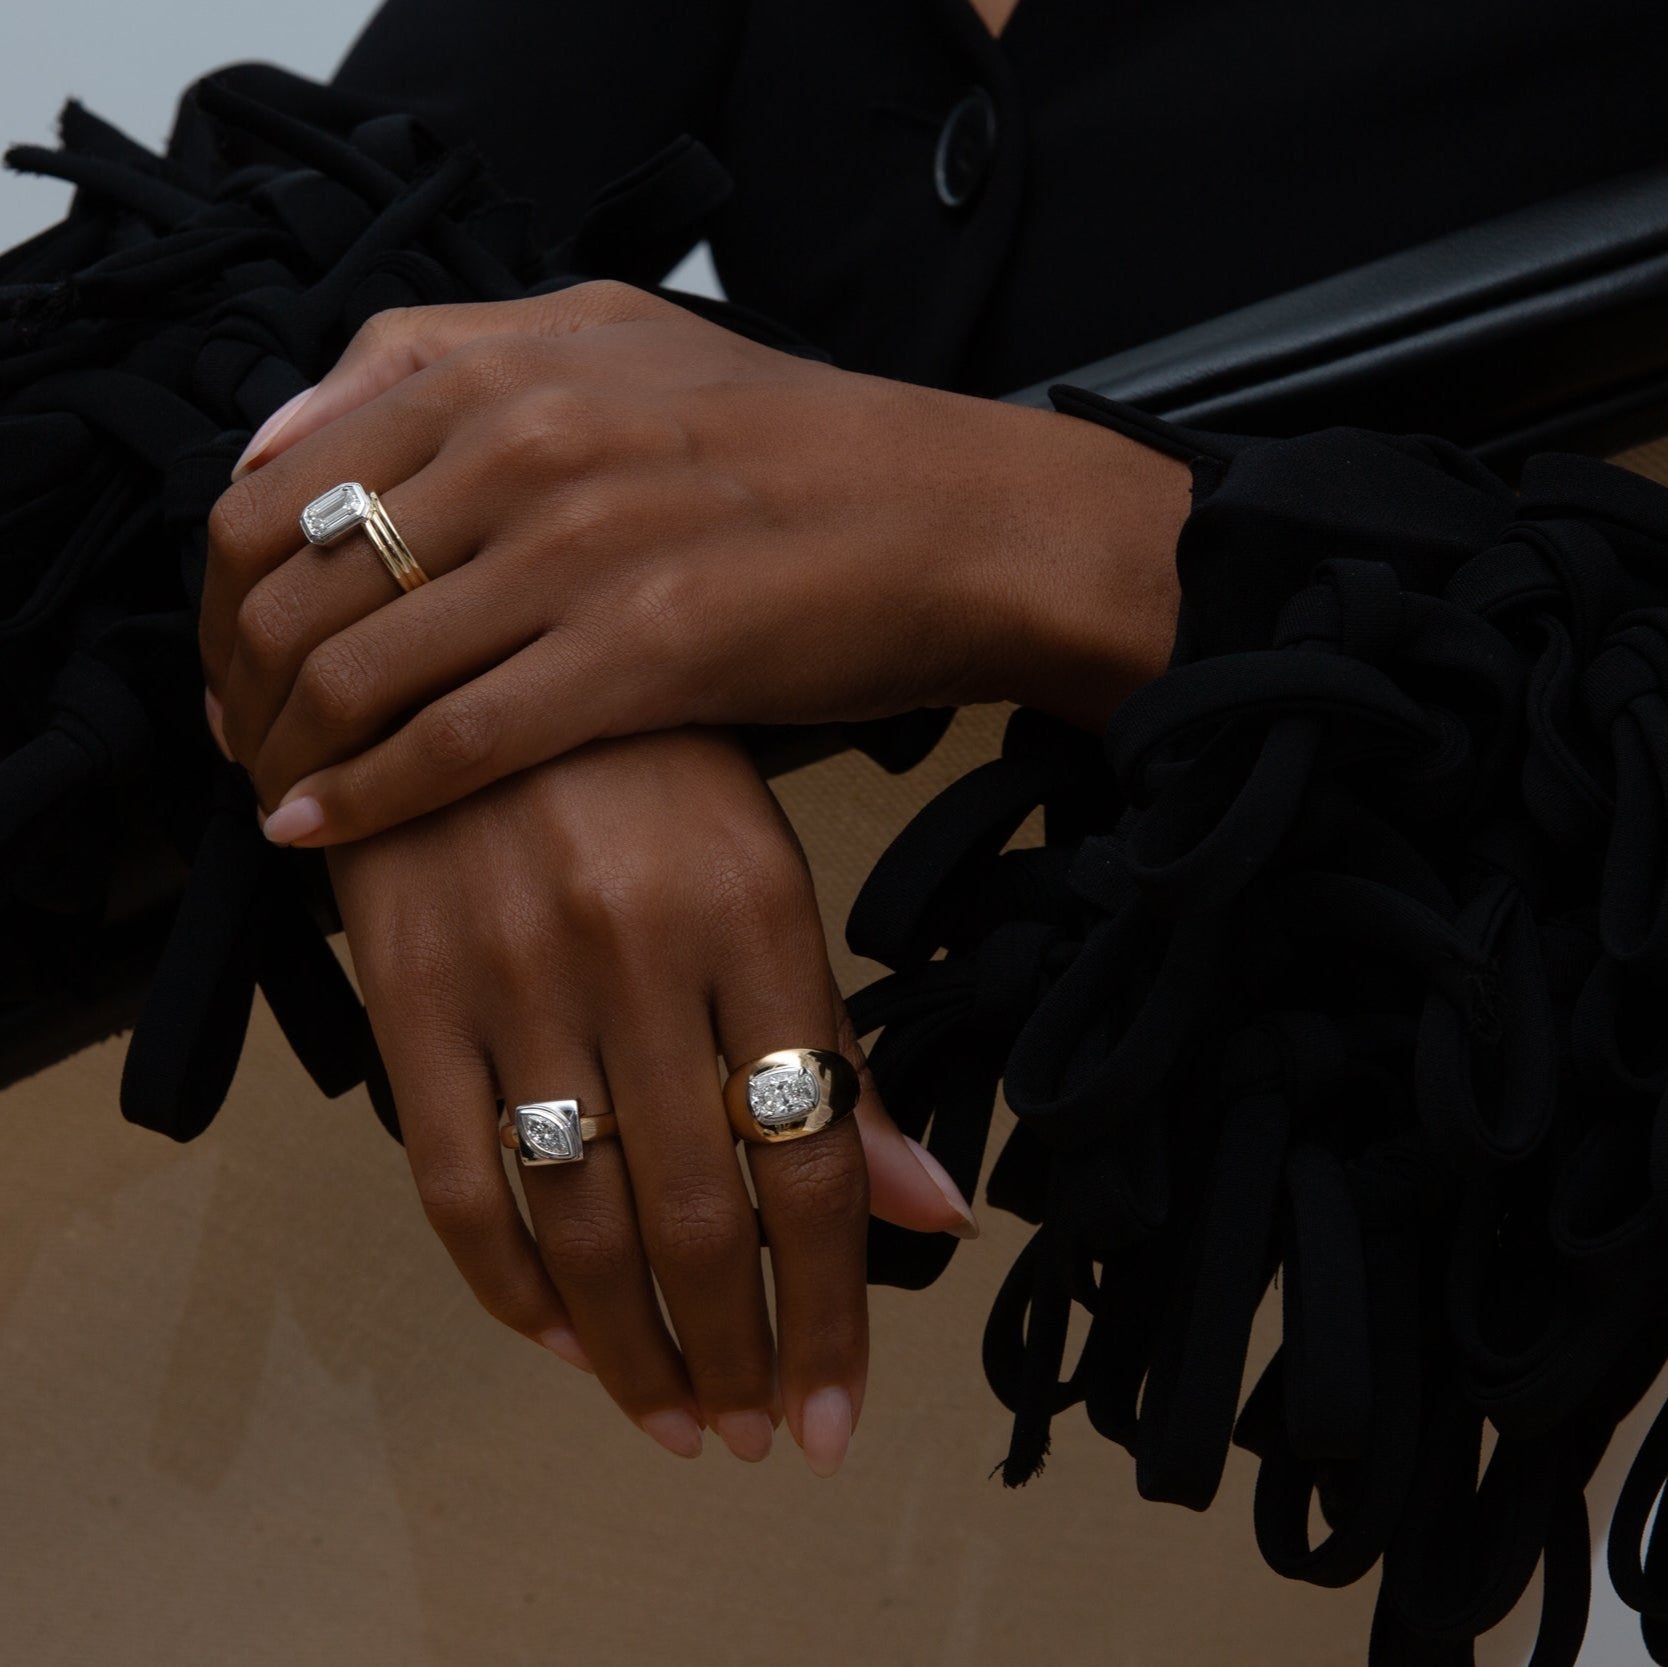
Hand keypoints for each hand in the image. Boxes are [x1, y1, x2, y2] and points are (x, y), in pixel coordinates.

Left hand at [200, 280, 1187, 846]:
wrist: (959, 522)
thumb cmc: (802, 445)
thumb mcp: (624, 338)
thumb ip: (451, 353)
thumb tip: (293, 429)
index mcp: (509, 370)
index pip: (278, 479)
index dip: (225, 585)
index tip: (232, 649)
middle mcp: (526, 449)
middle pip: (294, 581)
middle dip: (238, 679)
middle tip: (242, 736)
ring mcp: (581, 554)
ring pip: (358, 667)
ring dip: (289, 745)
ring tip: (278, 789)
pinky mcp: (642, 658)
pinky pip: (457, 742)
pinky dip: (369, 796)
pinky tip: (323, 831)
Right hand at [325, 725, 976, 1469]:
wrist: (471, 657)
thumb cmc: (653, 773)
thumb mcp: (769, 874)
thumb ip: (838, 1046)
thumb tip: (932, 1211)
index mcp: (757, 913)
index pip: (815, 1155)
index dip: (834, 1309)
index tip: (839, 1412)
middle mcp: (640, 951)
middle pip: (703, 1212)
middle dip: (739, 1353)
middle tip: (758, 1434)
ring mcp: (514, 974)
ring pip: (581, 1219)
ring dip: (632, 1348)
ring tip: (675, 1418)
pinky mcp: (409, 992)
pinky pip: (453, 1179)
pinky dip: (507, 1286)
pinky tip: (558, 1339)